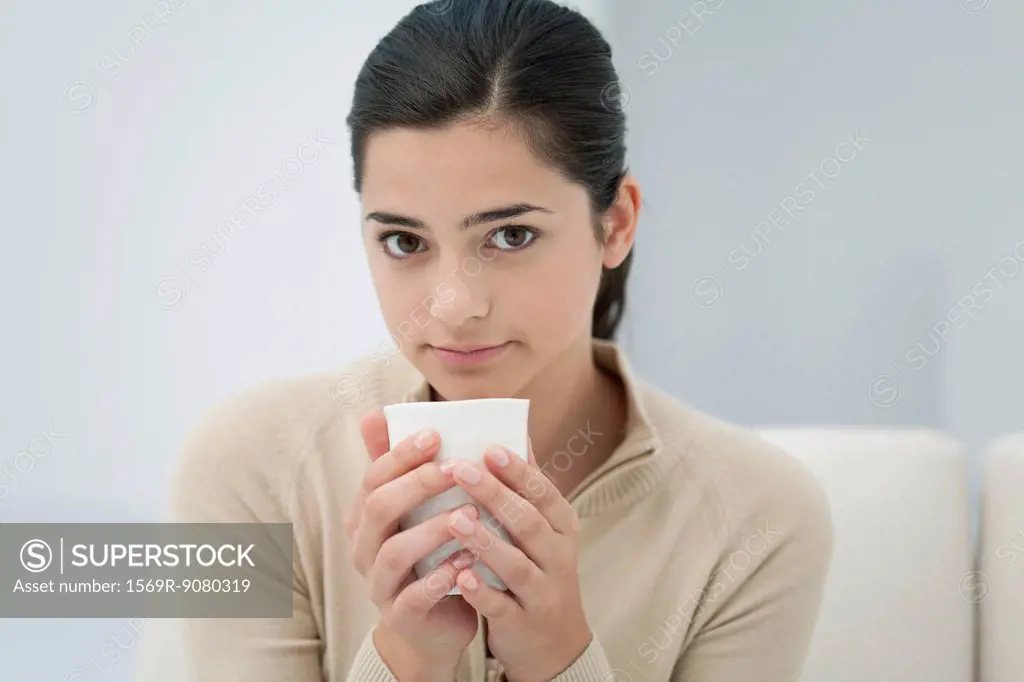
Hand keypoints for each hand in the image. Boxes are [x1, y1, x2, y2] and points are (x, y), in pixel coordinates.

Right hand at [343, 409, 480, 677]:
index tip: (436, 435)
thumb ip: (402, 466)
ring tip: (468, 513)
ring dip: (432, 529)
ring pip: (394, 552)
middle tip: (458, 469)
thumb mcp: (416, 510)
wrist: (434, 626)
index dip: (401, 455)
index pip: (373, 477)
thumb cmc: (429, 555)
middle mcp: (364, 548)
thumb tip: (378, 411)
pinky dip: (440, 577)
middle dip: (418, 484)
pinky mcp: (400, 616)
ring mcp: (379, 584)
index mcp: (366, 517)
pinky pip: (414, 597)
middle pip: (378, 508)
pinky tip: (467, 561)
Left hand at [443, 440, 592, 681]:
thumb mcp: (543, 529)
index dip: (518, 471)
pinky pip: (502, 606)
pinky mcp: (522, 622)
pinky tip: (460, 576)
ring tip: (456, 518)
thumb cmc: (538, 570)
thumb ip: (528, 488)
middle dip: (496, 495)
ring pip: (516, 564)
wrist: (554, 643)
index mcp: (561, 526)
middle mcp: (557, 556)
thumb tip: (518, 434)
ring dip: (486, 541)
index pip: (543, 492)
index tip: (489, 448)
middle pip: (529, 522)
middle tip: (461, 469)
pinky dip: (483, 592)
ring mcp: (542, 591)